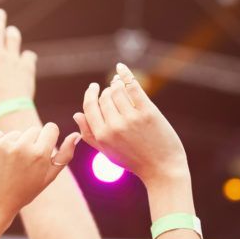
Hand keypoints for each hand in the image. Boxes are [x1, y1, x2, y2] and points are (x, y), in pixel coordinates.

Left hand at [0, 123, 78, 219]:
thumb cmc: (24, 192)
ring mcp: (2, 145)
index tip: (42, 148)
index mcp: (40, 154)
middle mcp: (22, 147)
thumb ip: (65, 155)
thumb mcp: (48, 177)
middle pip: (33, 130)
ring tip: (9, 166)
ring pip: (15, 134)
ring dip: (14, 145)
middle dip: (31, 143)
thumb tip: (75, 135)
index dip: (48, 138)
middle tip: (24, 164)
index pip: (51, 128)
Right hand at [73, 63, 187, 185]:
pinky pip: (132, 86)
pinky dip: (125, 74)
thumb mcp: (108, 152)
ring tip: (119, 83)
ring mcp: (131, 118)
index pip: (89, 107)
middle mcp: (114, 126)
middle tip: (112, 89)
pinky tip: (121, 68)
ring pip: (117, 90)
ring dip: (117, 83)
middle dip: (107, 91)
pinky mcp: (148, 112)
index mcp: (102, 136)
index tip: (94, 87)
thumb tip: (77, 114)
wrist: (162, 170)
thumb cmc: (134, 162)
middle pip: (104, 97)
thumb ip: (90, 134)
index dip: (91, 95)